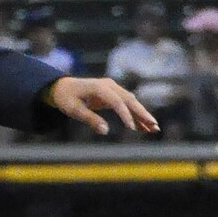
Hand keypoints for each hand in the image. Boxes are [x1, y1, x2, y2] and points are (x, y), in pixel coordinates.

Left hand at [43, 76, 159, 135]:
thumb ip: (90, 119)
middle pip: (129, 99)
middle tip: (154, 125)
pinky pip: (127, 105)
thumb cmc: (67, 98)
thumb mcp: (74, 110)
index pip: (117, 101)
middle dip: (142, 113)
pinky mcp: (114, 95)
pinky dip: (135, 115)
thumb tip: (105, 131)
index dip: (125, 115)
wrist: (63, 87)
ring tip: (154, 129)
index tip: (131, 129)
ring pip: (131, 102)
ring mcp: (113, 89)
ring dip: (142, 115)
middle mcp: (109, 86)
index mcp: (99, 87)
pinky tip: (144, 127)